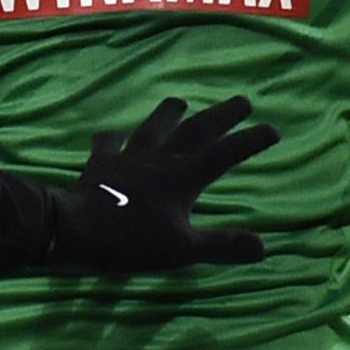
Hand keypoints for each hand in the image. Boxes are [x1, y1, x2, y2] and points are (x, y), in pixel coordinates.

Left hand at [49, 96, 277, 272]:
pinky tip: (113, 133)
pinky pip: (107, 144)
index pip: (224, 155)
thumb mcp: (184, 249)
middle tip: (242, 100)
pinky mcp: (100, 163)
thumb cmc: (132, 240)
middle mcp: (158, 159)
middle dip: (221, 116)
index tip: (273, 128)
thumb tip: (262, 246)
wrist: (76, 228)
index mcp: (182, 178)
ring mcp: (127, 158)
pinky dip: (113, 137)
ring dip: (168, 114)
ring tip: (180, 101)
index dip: (249, 141)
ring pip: (152, 128)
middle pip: (195, 132)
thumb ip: (222, 245)